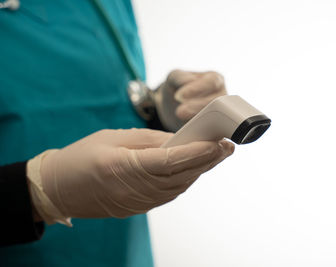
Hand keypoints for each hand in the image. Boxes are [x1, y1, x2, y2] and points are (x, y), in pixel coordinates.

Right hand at [27, 128, 233, 223]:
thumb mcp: (113, 138)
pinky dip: (184, 181)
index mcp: (124, 166)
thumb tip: (179, 140)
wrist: (58, 188)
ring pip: (178, 187)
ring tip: (214, 156)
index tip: (218, 143)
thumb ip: (149, 140)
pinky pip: (168, 195)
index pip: (172, 160)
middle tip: (226, 147)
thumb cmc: (81, 156)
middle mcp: (134, 189)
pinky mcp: (138, 208)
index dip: (198, 152)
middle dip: (207, 161)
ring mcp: (137, 203)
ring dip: (198, 171)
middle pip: (181, 176)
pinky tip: (192, 170)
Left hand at [155, 70, 226, 131]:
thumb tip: (188, 83)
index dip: (197, 89)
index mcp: (215, 80)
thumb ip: (180, 78)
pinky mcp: (216, 131)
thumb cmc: (176, 88)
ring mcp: (222, 115)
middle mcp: (222, 97)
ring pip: (217, 119)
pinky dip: (200, 133)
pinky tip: (187, 132)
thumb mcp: (174, 78)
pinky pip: (212, 133)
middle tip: (179, 112)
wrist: (172, 107)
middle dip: (197, 107)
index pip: (212, 82)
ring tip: (182, 122)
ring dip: (199, 121)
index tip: (180, 96)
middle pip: (217, 102)